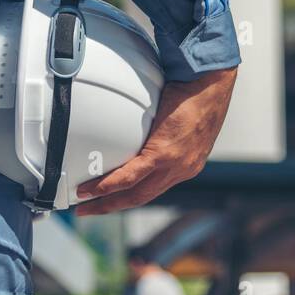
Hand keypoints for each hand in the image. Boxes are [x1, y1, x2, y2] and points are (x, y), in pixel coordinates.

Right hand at [74, 66, 237, 215]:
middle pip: (141, 198)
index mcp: (186, 164)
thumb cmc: (198, 92)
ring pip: (135, 194)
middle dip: (112, 207)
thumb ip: (164, 128)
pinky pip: (130, 176)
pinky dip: (108, 185)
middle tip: (88, 211)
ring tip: (84, 205)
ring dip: (106, 202)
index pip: (154, 188)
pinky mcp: (163, 153)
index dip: (131, 196)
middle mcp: (181, 171)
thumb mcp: (182, 119)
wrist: (211, 83)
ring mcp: (174, 165)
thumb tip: (143, 121)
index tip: (112, 199)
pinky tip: (91, 189)